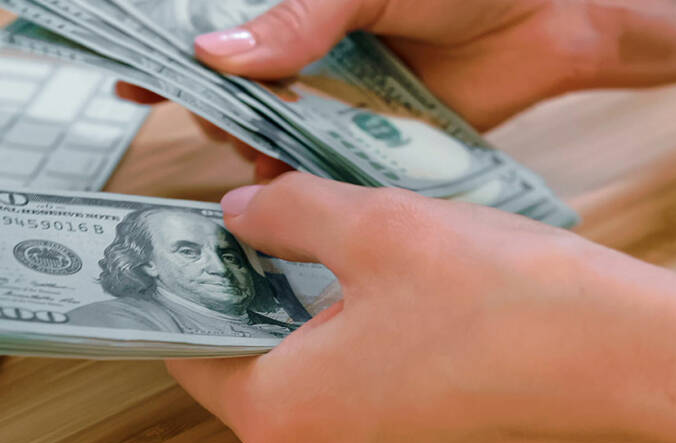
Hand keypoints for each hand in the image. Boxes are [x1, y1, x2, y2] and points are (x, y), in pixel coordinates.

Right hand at [120, 0, 675, 176]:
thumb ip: (301, 17)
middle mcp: (309, 55)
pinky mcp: (372, 142)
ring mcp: (338, 101)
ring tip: (232, 167)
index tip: (122, 77)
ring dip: (246, 153)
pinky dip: (296, 181)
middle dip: (204, 108)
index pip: (214, 27)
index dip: (163, 48)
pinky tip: (280, 191)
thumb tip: (217, 51)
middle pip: (232, 89)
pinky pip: (320, 166)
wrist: (553, 18)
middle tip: (188, 124)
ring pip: (270, 134)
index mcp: (298, 9)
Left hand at [166, 173, 675, 442]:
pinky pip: (358, 401)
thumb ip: (286, 214)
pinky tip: (398, 302)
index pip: (189, 352)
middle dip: (257, 298)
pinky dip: (359, 352)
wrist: (633, 370)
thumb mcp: (376, 226)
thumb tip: (242, 214)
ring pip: (308, 382)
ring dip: (313, 321)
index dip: (190, 290)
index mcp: (278, 415)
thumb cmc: (505, 303)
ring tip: (343, 256)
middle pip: (248, 368)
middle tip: (274, 228)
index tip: (199, 244)